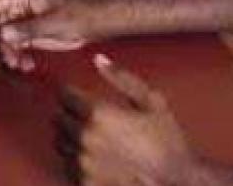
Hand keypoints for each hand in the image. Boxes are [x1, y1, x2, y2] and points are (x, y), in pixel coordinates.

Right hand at [0, 0, 94, 71]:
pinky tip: (28, 66)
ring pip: (1, 41)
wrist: (92, 24)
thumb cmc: (76, 14)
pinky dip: (16, 58)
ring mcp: (21, 24)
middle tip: (9, 58)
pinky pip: (12, 49)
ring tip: (20, 65)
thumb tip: (1, 33)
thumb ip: (27, 28)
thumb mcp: (52, 22)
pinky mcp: (27, 38)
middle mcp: (16, 10)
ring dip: (6, 54)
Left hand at [57, 54, 196, 185]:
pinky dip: (73, 157)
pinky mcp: (83, 182)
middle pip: (58, 118)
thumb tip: (98, 59)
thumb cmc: (166, 140)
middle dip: (68, 112)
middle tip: (85, 114)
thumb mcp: (151, 101)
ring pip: (59, 142)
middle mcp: (84, 139)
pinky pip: (66, 164)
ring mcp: (82, 163)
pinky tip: (92, 156)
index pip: (64, 95)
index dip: (70, 92)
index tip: (77, 94)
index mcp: (97, 114)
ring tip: (89, 135)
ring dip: (68, 135)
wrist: (175, 180)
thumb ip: (121, 78)